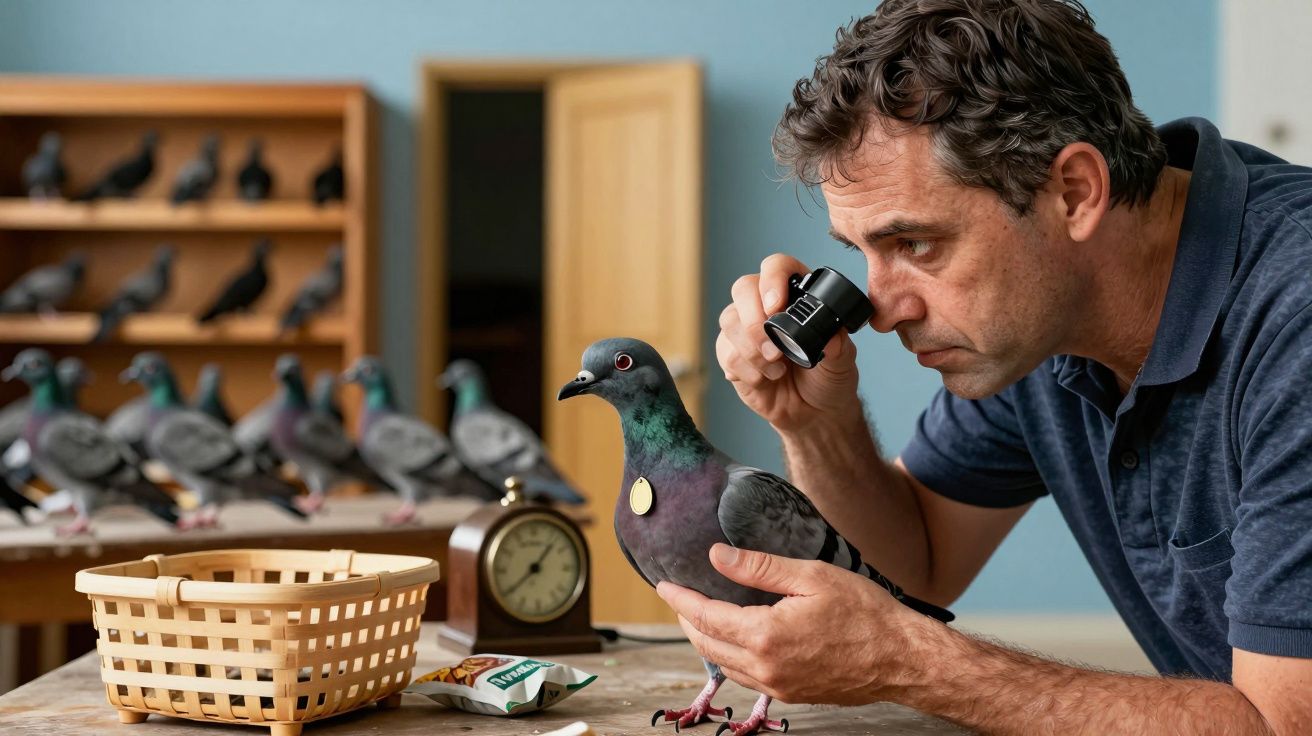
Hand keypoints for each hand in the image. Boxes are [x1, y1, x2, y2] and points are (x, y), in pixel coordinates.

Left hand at [657, 544, 934, 705]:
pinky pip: (747, 677)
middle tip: (679, 598)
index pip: (705, 616)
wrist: (902, 658)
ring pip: (725, 665)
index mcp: (765, 635)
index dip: (680, 600)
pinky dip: (731, 657)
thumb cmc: (864, 612)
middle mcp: (765, 667)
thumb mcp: (810, 576)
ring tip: (702, 616)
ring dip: (707, 640)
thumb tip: (716, 556)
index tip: (664, 585)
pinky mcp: (793, 694)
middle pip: (707, 644)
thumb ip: (758, 568)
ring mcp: (778, 686)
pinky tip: (736, 640)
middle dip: (687, 620)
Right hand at [717, 254, 861, 433]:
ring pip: (729, 320)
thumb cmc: (828, 379)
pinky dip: (745, 369)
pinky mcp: (732, 354)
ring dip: (750, 348)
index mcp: (796, 295)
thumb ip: (839, 346)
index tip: (775, 305)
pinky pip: (724, 351)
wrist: (814, 413)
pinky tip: (764, 379)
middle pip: (743, 288)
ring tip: (776, 369)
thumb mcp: (843, 362)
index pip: (777, 267)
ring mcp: (746, 329)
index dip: (772, 279)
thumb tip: (831, 335)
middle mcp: (766, 306)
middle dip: (754, 319)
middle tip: (774, 349)